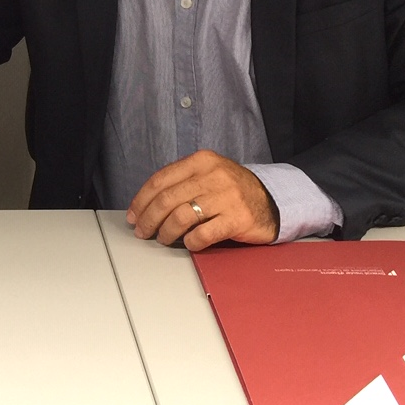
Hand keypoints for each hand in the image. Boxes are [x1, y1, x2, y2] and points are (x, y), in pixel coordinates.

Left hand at [127, 150, 278, 249]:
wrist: (271, 201)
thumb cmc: (232, 190)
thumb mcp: (208, 174)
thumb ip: (181, 182)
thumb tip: (146, 204)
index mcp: (202, 161)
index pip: (160, 179)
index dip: (141, 200)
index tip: (133, 215)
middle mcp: (213, 175)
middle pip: (167, 199)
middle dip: (149, 219)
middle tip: (143, 231)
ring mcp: (227, 197)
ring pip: (181, 216)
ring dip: (166, 232)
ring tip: (163, 239)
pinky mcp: (237, 218)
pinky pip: (204, 234)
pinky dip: (191, 242)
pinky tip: (189, 243)